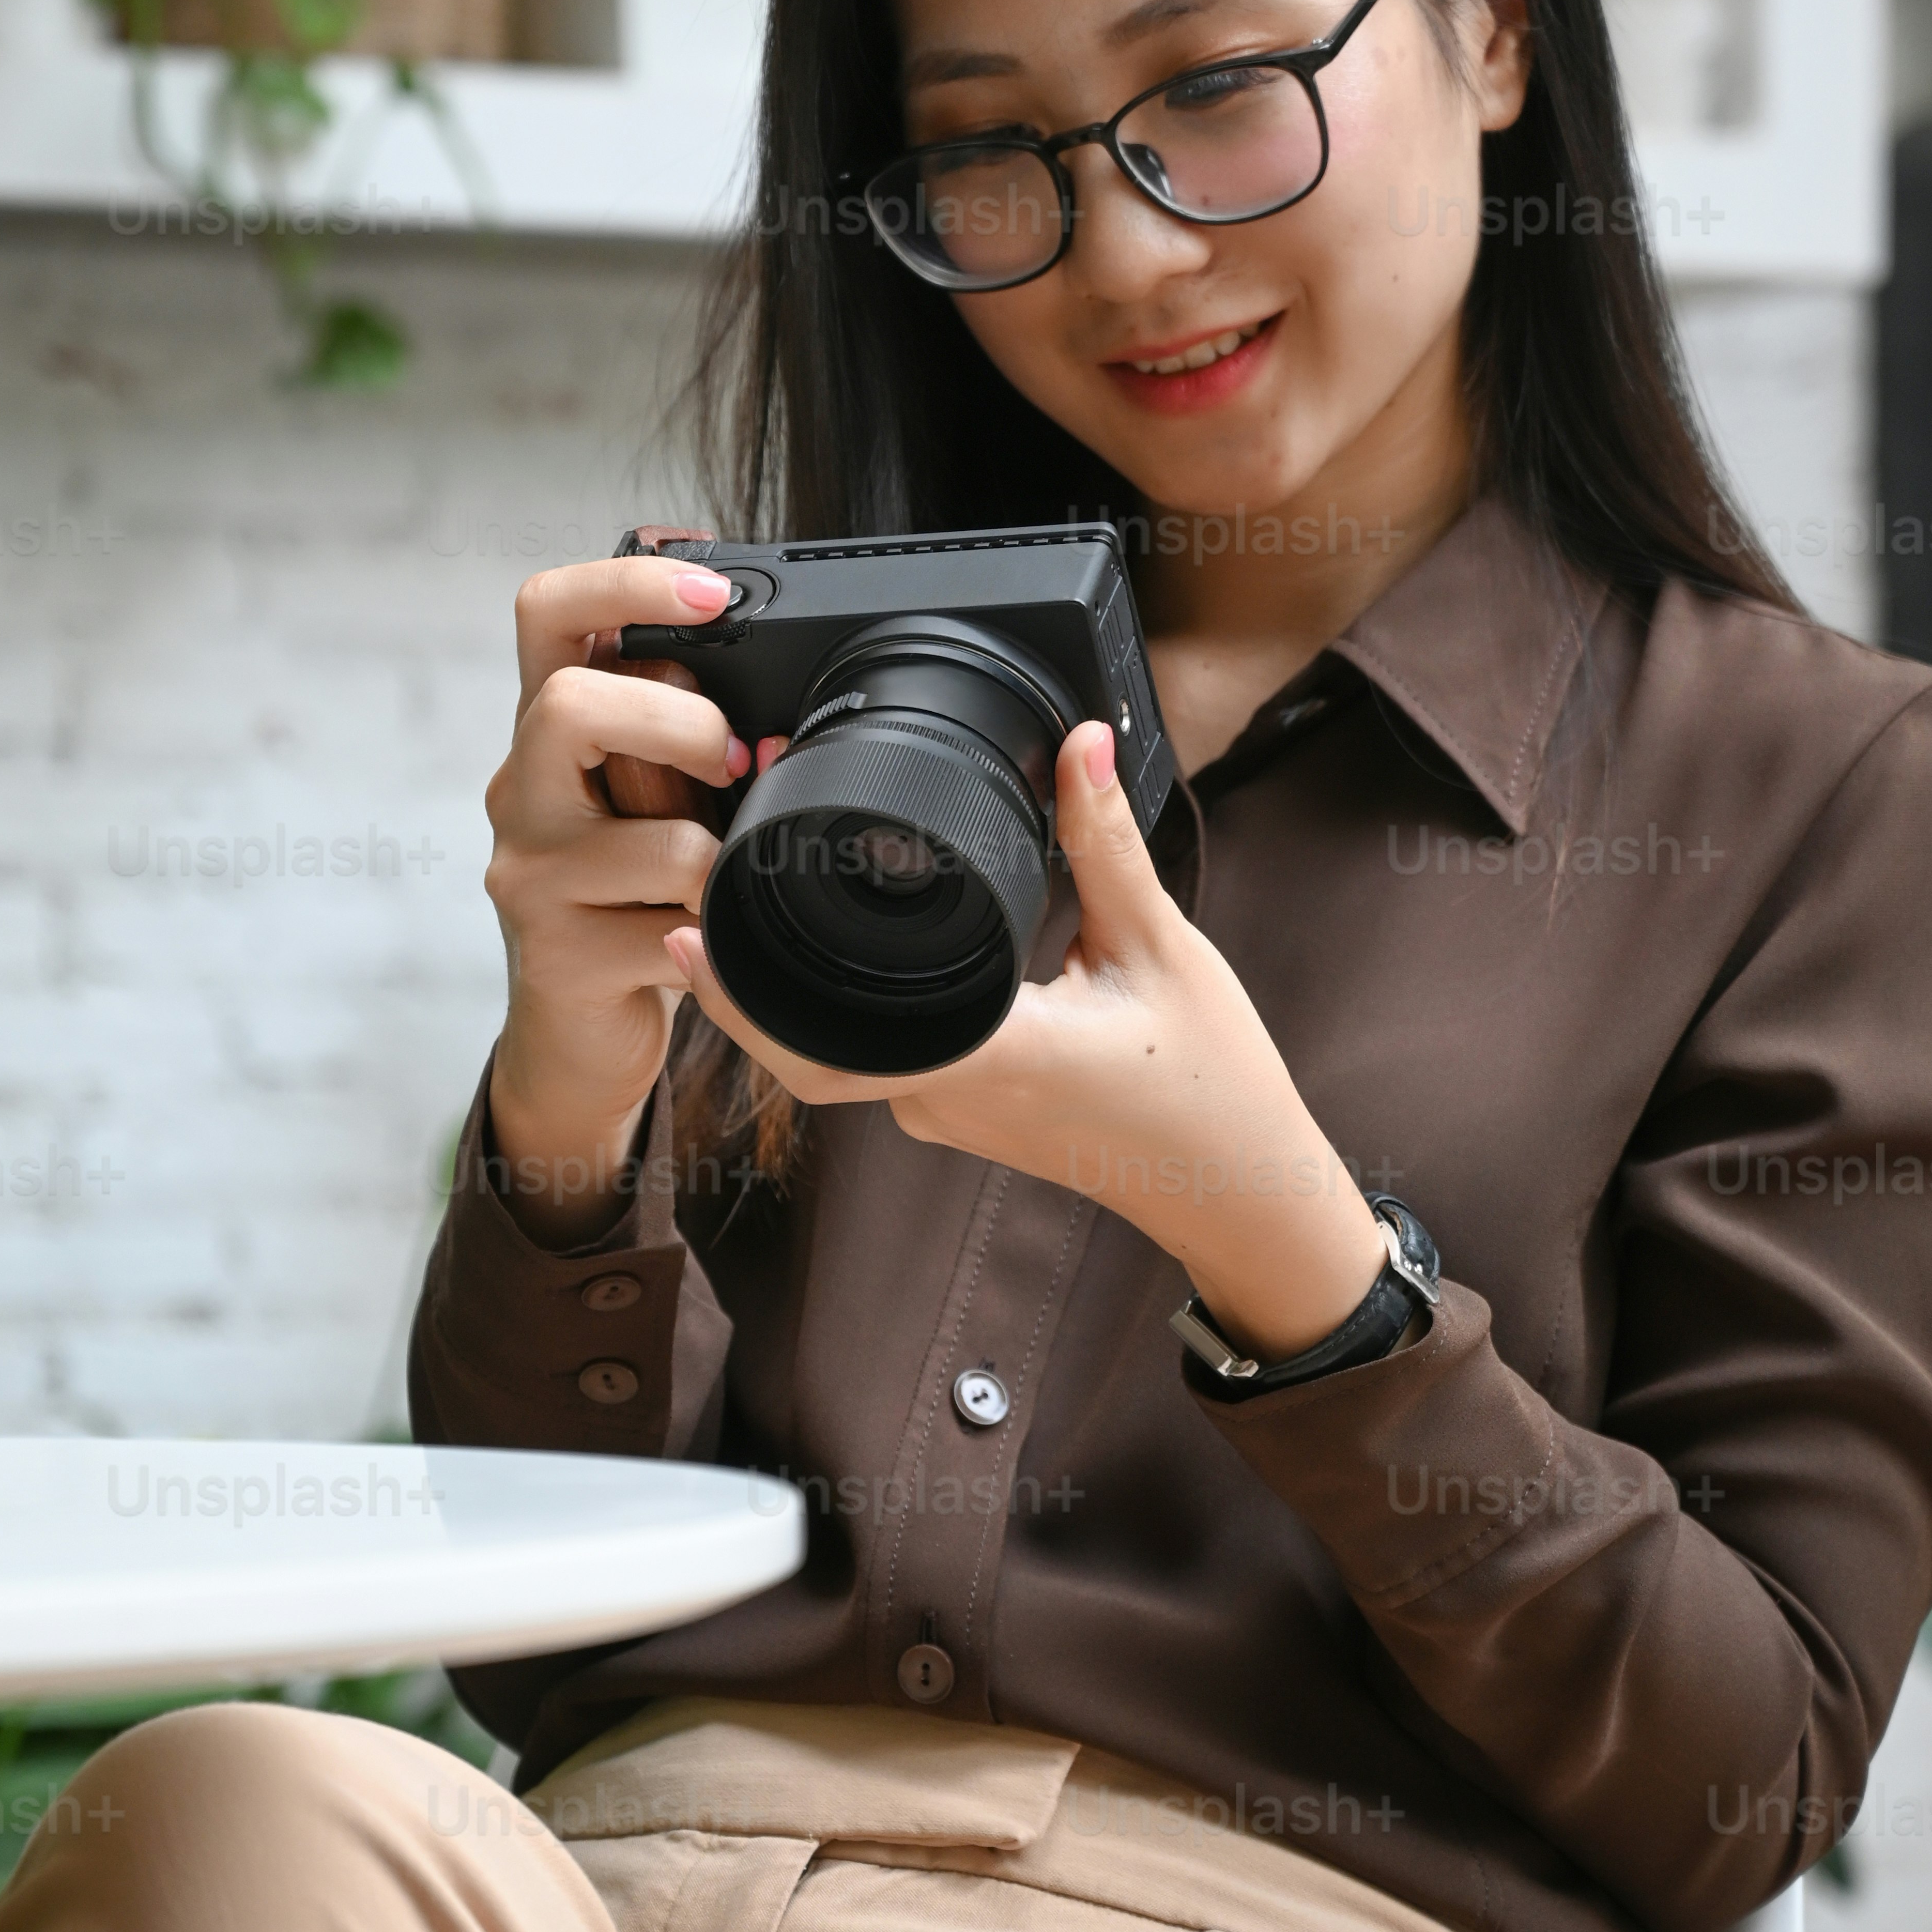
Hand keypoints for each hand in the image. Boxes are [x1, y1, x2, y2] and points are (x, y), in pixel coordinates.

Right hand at [483, 553, 748, 1242]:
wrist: (579, 1036)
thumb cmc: (631, 898)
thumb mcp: (652, 799)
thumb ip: (679, 741)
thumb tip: (767, 714)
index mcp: (548, 732)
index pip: (549, 613)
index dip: (627, 584)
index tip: (714, 593)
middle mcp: (521, 791)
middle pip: (570, 705)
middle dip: (677, 722)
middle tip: (728, 765)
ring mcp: (529, 875)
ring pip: (648, 836)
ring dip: (716, 855)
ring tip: (721, 876)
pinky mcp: (558, 954)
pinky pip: (670, 928)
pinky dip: (716, 932)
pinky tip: (710, 941)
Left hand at [666, 720, 1388, 1356]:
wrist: (1237, 1188)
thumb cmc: (1210, 1082)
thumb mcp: (1158, 948)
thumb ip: (1105, 843)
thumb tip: (1080, 743)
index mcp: (987, 1057)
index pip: (820, 1045)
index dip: (742, 994)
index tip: (695, 926)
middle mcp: (948, 1099)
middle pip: (806, 1052)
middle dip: (746, 983)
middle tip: (707, 897)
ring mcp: (950, 1117)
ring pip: (839, 1060)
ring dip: (792, 999)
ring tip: (758, 908)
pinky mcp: (964, 1115)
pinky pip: (880, 1064)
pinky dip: (844, 1016)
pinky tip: (837, 956)